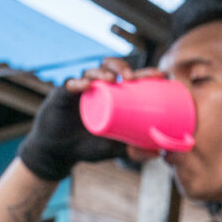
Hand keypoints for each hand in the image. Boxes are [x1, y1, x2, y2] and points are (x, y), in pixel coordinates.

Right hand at [18, 58, 163, 180]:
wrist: (59, 153)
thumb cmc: (89, 146)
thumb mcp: (115, 149)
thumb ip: (134, 151)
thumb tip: (160, 153)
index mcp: (113, 95)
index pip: (130, 78)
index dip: (145, 73)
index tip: (161, 75)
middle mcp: (97, 88)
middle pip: (111, 68)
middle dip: (123, 67)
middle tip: (133, 78)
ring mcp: (80, 90)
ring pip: (91, 72)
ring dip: (102, 71)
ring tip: (113, 79)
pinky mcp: (62, 96)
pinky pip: (69, 85)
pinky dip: (78, 84)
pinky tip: (86, 85)